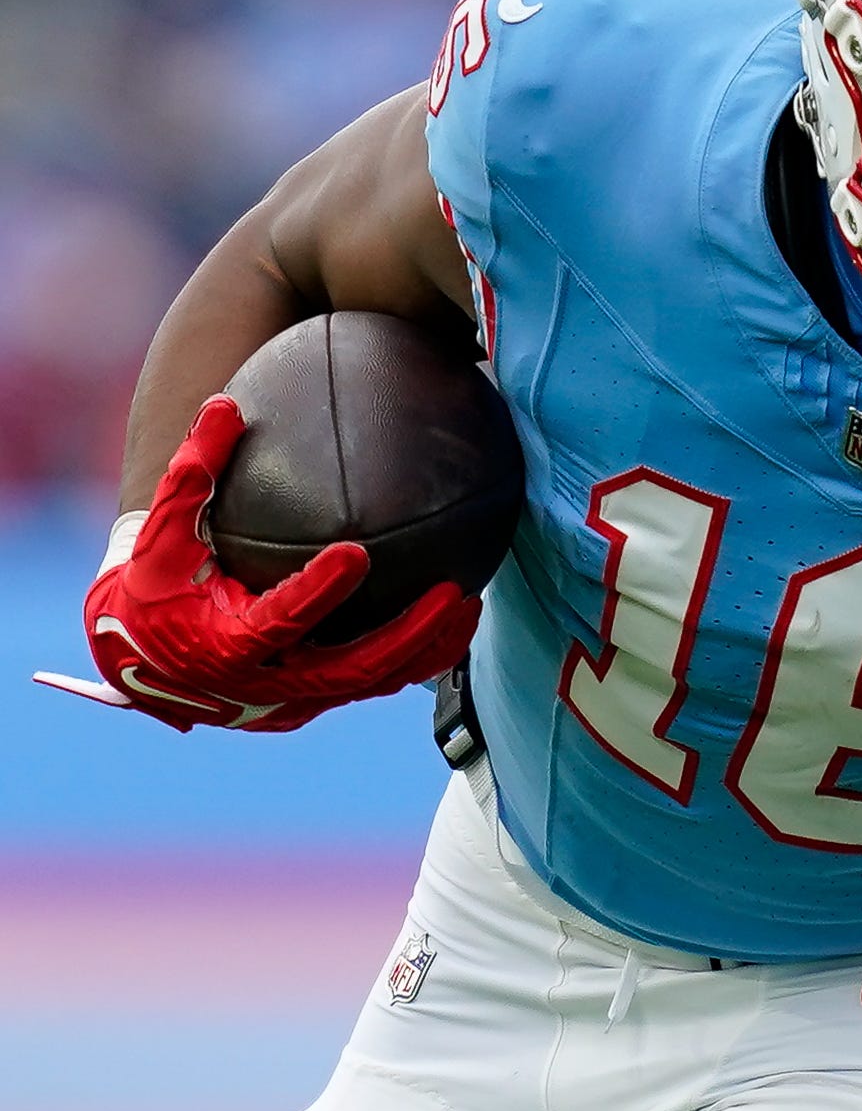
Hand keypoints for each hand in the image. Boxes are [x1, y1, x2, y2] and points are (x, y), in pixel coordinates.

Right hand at [40, 395, 481, 731]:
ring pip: (372, 684)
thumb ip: (193, 474)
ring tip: (468, 604)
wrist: (143, 658)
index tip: (357, 553)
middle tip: (452, 591)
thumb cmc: (155, 583)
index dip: (318, 591)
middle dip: (407, 633)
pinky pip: (371, 686)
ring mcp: (293, 701)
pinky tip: (452, 621)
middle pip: (351, 668)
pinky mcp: (312, 704)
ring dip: (425, 649)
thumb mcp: (162, 534)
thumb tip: (224, 406)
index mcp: (224, 644)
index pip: (281, 620)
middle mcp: (265, 683)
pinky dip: (414, 659)